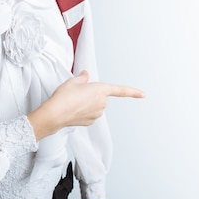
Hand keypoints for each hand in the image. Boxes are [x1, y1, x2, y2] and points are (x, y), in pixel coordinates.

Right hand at [28, 71, 143, 139]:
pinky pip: (89, 114)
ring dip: (87, 103)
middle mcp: (102, 103)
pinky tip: (73, 110)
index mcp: (100, 90)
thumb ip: (82, 78)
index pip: (120, 90)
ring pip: (95, 106)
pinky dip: (83, 112)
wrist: (55, 113)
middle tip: (78, 92)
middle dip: (92, 94)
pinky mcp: (90, 122)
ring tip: (73, 101)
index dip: (132, 92)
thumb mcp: (73, 81)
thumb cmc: (64, 96)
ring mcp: (97, 114)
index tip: (142, 94)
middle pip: (101, 97)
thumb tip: (85, 76)